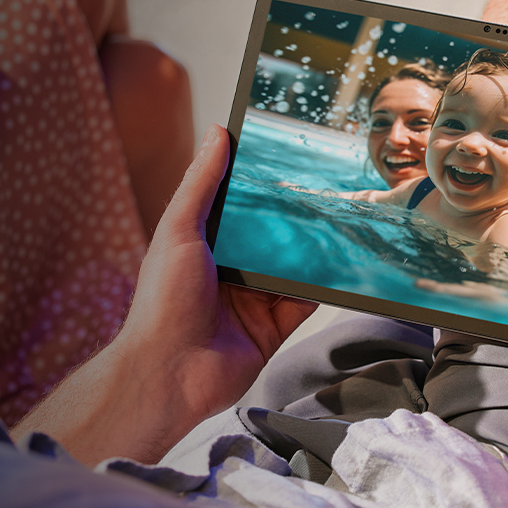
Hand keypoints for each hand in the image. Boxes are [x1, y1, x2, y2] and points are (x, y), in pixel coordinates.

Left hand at [115, 124, 319, 422]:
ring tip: (344, 217)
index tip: (287, 151)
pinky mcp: (274, 327)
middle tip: (329, 184)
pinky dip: (323, 286)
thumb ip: (201, 184)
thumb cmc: (163, 302)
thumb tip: (219, 132)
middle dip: (294, 214)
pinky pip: (305, 300)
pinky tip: (342, 264)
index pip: (237, 204)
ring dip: (313, 248)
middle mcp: (228, 269)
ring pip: (292, 265)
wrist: (169, 374)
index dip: (258, 181)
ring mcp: (252, 299)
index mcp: (202, 243)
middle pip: (269, 234)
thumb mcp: (179, 231)